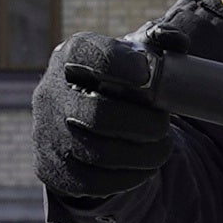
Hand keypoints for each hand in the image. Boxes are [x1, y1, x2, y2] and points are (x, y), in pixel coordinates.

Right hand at [39, 36, 173, 204]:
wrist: (81, 124)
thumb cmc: (117, 83)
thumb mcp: (134, 55)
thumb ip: (160, 40)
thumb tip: (176, 42)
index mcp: (69, 57)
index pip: (86, 54)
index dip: (117, 64)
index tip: (147, 74)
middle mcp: (50, 93)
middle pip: (97, 115)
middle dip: (141, 124)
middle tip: (164, 125)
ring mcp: (46, 133)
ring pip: (99, 154)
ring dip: (142, 155)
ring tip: (163, 148)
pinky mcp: (50, 169)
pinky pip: (93, 182)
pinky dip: (128, 178)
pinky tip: (145, 167)